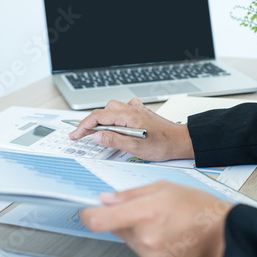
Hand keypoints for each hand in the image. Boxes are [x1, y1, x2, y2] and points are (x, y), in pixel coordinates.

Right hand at [69, 98, 193, 161]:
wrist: (181, 141)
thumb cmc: (164, 144)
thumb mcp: (136, 147)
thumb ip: (114, 140)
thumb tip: (97, 136)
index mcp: (128, 116)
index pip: (98, 117)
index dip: (83, 126)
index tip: (75, 134)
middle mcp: (132, 110)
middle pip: (103, 111)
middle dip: (90, 122)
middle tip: (82, 135)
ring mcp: (137, 110)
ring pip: (112, 109)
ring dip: (103, 119)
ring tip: (98, 132)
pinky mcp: (142, 113)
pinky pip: (123, 109)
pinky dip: (115, 116)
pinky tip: (117, 124)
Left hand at [80, 181, 234, 256]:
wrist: (222, 232)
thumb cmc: (198, 206)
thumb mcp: (163, 187)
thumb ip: (130, 194)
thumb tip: (106, 199)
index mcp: (145, 212)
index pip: (99, 221)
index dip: (87, 215)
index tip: (86, 211)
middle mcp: (145, 237)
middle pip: (114, 228)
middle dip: (121, 218)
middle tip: (143, 209)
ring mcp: (150, 253)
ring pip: (127, 239)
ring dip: (135, 229)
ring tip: (159, 220)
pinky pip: (140, 250)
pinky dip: (146, 241)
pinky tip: (164, 232)